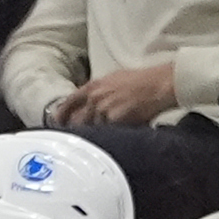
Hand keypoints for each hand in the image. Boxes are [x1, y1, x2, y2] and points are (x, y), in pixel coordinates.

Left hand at [56, 62, 177, 127]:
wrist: (159, 85)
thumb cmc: (141, 81)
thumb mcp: (113, 79)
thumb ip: (97, 91)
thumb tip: (86, 103)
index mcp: (93, 86)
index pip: (68, 103)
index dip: (61, 116)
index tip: (58, 124)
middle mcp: (94, 98)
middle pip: (76, 122)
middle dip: (79, 131)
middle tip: (82, 139)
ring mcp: (103, 110)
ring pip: (92, 130)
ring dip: (97, 137)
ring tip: (106, 139)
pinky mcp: (114, 121)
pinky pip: (106, 135)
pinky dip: (110, 139)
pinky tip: (116, 140)